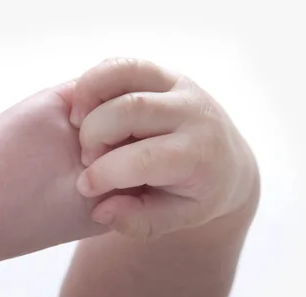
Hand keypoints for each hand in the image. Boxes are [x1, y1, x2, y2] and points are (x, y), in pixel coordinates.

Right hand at [71, 58, 257, 238]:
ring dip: (89, 98)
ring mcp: (178, 85)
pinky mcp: (164, 72)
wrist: (228, 162)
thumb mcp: (176, 219)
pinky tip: (86, 108)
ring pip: (123, 73)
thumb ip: (139, 222)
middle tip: (88, 158)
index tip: (85, 187)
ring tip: (78, 124)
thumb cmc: (196, 194)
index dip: (105, 173)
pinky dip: (94, 81)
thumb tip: (102, 210)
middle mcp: (193, 111)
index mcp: (199, 153)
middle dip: (95, 135)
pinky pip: (121, 65)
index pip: (145, 158)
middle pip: (130, 110)